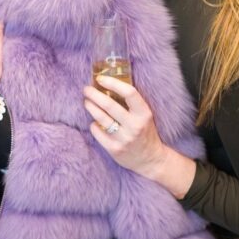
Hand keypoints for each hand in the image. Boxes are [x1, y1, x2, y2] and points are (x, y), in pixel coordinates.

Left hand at [83, 75, 195, 197]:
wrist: (151, 160)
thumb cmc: (145, 132)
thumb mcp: (144, 116)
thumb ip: (130, 104)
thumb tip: (107, 85)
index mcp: (144, 114)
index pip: (130, 93)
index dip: (113, 83)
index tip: (101, 79)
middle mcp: (135, 126)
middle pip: (109, 105)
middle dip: (94, 94)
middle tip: (86, 89)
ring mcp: (124, 139)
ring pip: (101, 118)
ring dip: (90, 107)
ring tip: (87, 102)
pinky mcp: (114, 149)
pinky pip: (97, 132)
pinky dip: (93, 124)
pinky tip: (95, 122)